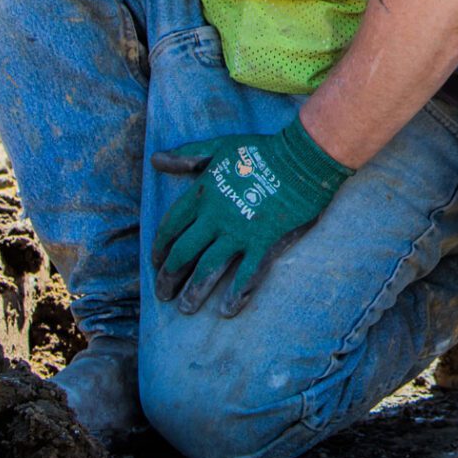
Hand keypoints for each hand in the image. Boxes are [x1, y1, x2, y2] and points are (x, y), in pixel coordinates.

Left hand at [148, 118, 348, 315]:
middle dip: (169, 277)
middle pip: (183, 253)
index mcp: (202, 194)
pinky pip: (246, 275)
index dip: (160, 248)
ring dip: (194, 291)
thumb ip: (187, 156)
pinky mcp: (263, 242)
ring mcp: (239, 232)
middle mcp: (215, 217)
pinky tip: (227, 310)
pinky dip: (236, 294)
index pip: (171, 227)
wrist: (302, 157)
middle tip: (163, 294)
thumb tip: (155, 160)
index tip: (156, 263)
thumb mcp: (219, 146)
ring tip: (185, 309)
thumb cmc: (261, 150)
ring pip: (208, 268)